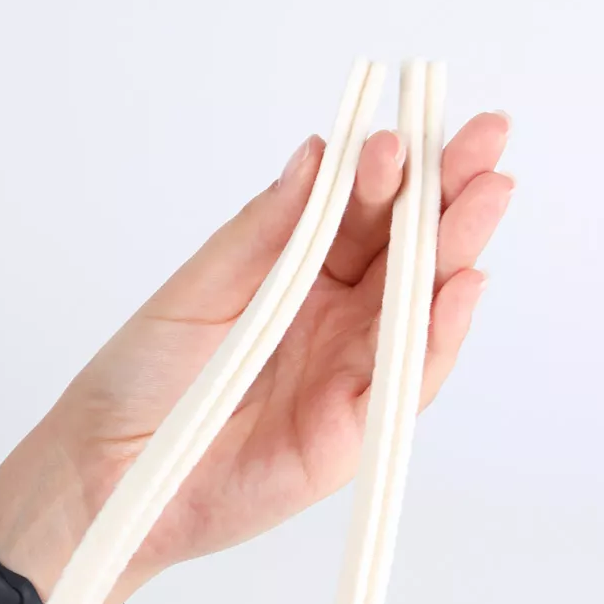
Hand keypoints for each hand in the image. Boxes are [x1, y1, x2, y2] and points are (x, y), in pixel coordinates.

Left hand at [0, 114, 512, 603]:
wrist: (114, 471)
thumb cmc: (142, 377)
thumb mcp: (202, 287)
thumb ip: (266, 231)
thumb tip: (318, 155)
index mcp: (298, 276)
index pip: (364, 215)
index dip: (392, 174)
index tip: (407, 133)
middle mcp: (336, 320)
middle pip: (406, 253)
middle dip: (449, 197)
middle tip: (490, 141)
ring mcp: (350, 373)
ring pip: (418, 308)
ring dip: (455, 252)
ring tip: (488, 194)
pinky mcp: (354, 430)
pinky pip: (407, 380)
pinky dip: (438, 335)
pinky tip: (459, 285)